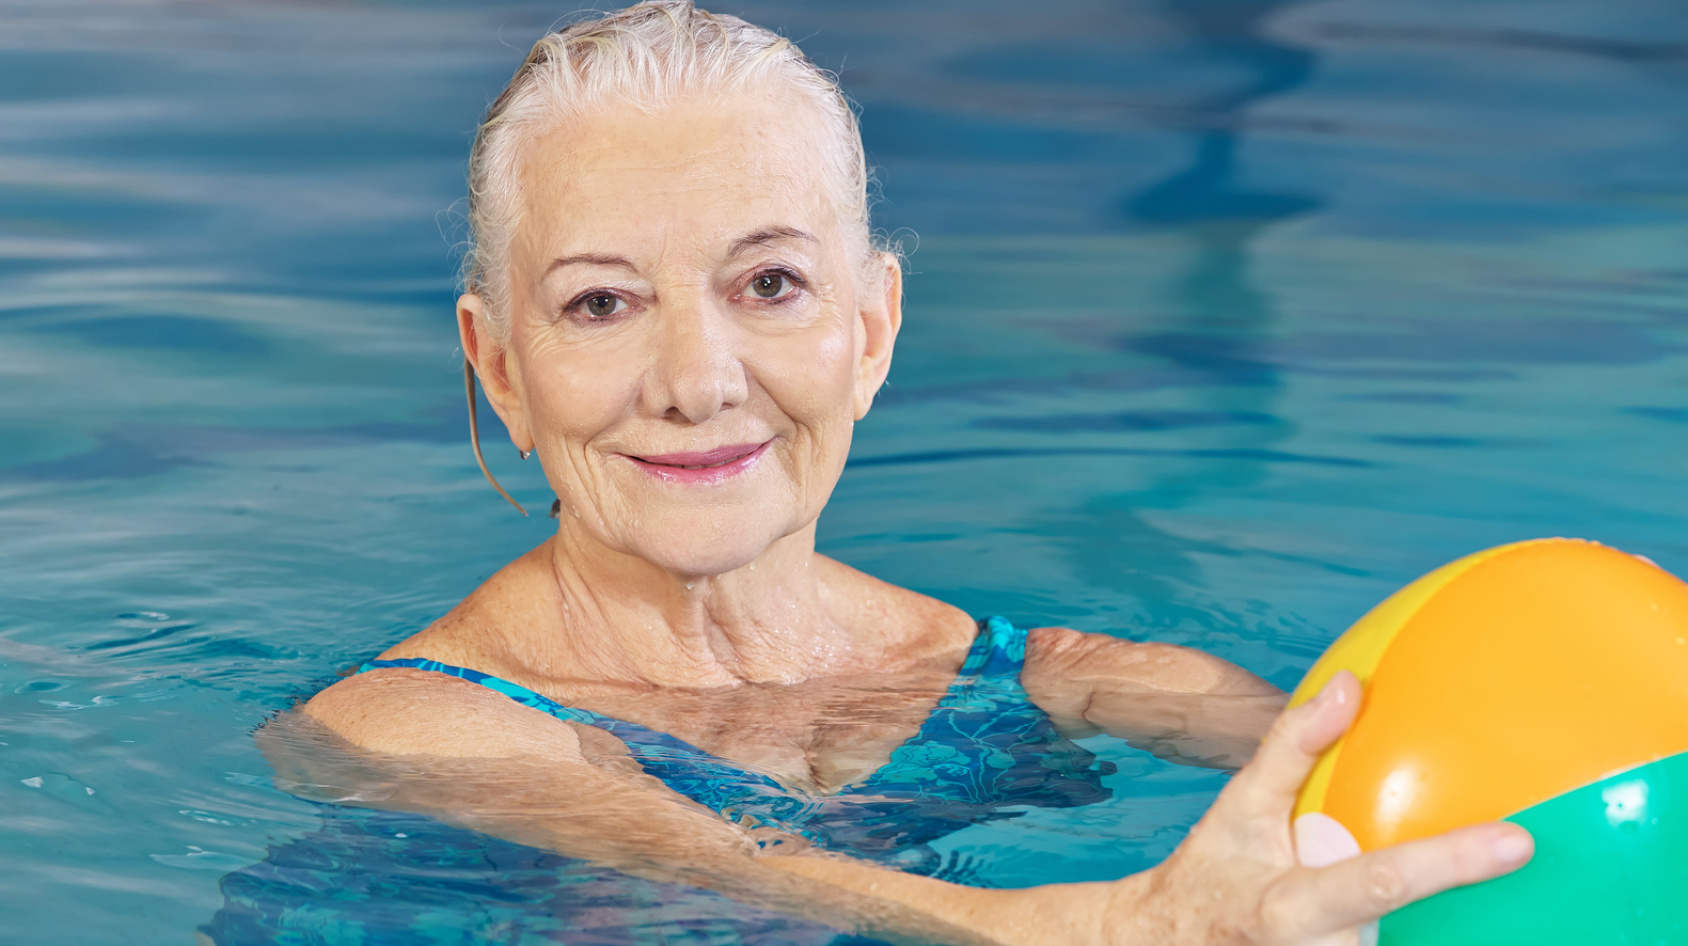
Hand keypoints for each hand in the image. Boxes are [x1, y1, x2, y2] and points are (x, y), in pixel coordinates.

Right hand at [1108, 671, 1533, 943]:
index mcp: (1291, 905)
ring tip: (1510, 907)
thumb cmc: (1213, 871)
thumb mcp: (1239, 807)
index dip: (1451, 861)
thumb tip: (1350, 686)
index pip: (1381, 879)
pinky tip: (1439, 923)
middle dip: (1468, 912)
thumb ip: (1292, 747)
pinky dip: (1419, 938)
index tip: (1518, 841)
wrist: (1167, 945)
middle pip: (1412, 936)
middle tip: (1523, 864)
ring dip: (1451, 933)